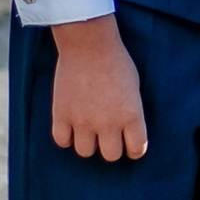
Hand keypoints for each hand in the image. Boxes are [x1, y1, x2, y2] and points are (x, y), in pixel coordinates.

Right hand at [48, 15, 146, 160]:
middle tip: (108, 135)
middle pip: (111, 156)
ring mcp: (83, 121)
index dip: (134, 148)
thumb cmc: (116, 61)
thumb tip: (127, 131)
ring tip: (88, 129)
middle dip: (111, 146)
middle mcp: (108, 123)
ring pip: (85, 152)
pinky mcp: (62, 115)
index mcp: (131, 115)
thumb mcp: (134, 87)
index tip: (130, 143)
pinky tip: (70, 125)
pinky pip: (62, 141)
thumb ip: (131, 112)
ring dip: (88, 142)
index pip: (137, 150)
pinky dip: (66, 136)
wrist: (88, 43)